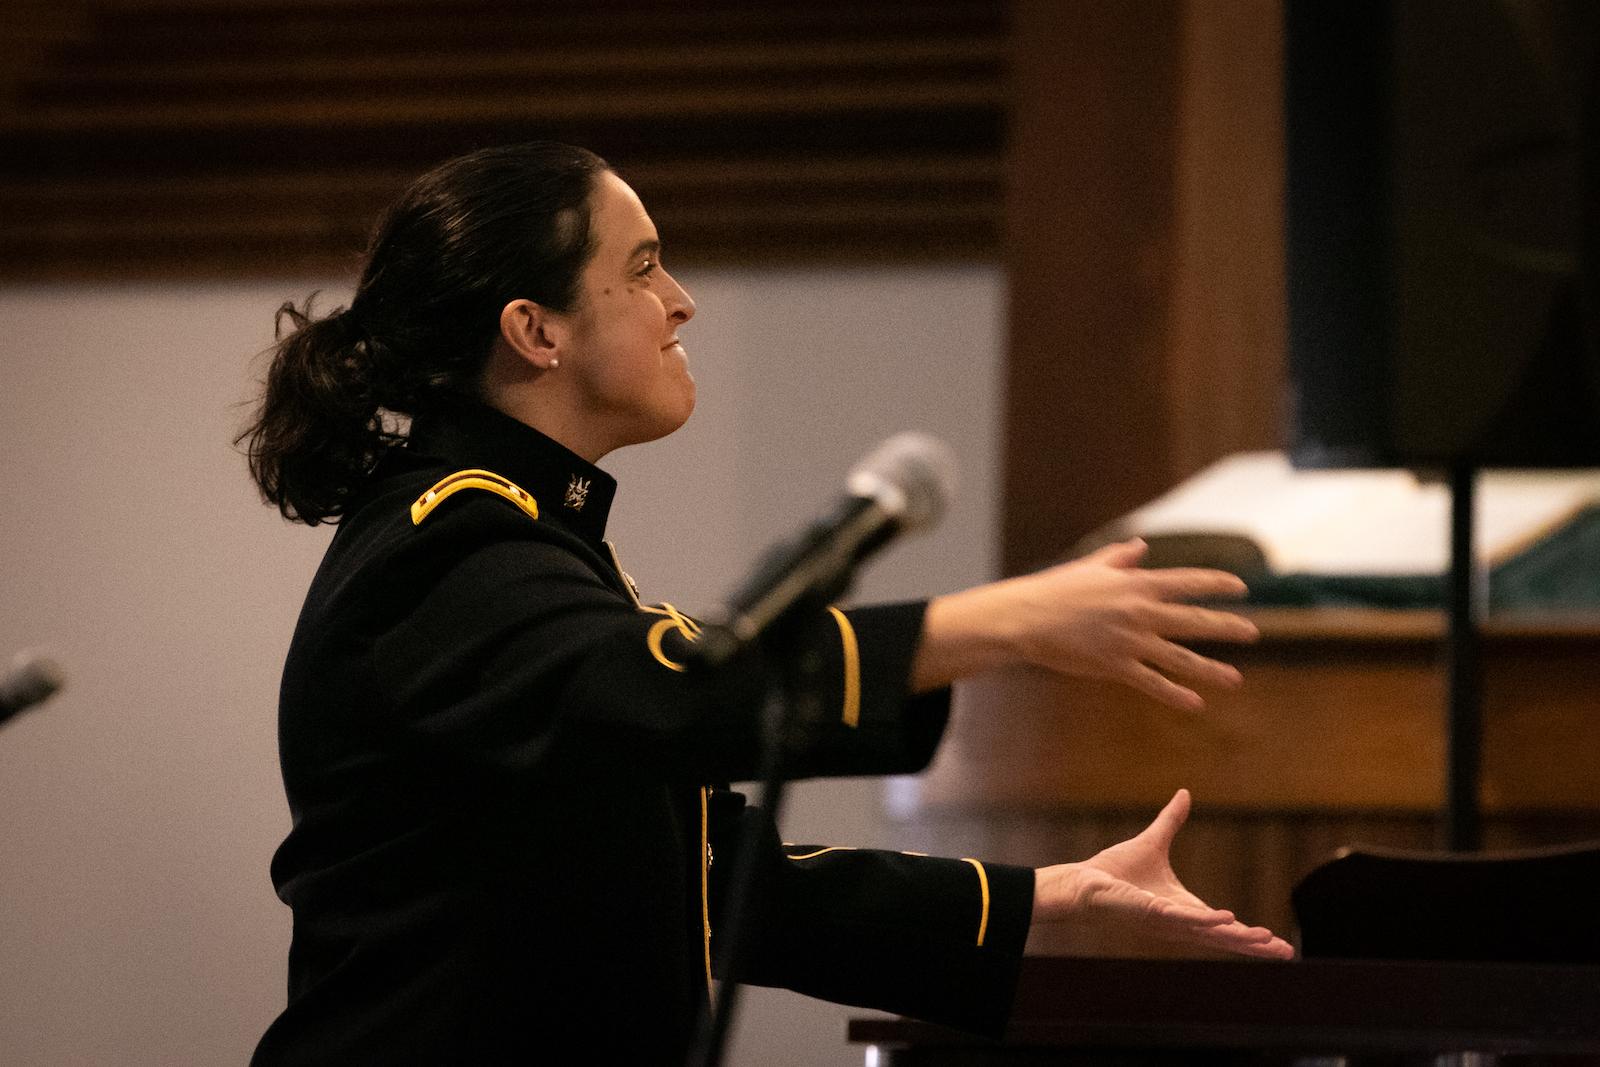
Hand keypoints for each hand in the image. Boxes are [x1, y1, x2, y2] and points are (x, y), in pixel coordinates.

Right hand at [914, 538, 1258, 710]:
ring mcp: (1130, 640)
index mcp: (1136, 584)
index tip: (1241, 587)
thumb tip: (1142, 546)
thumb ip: (1121, 558)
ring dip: (1211, 669)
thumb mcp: (1091, 567)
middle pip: (1193, 620)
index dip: (1217, 583)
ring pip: (1180, 657)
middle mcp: (1140, 611)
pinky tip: (1195, 703)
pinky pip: (1152, 682)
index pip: (1188, 581)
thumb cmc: (1055, 589)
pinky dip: (1175, 694)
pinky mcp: (1115, 665)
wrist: (1026, 617)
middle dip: (1227, 626)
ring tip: (1236, 679)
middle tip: (1252, 632)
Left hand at [1029, 789, 1292, 959]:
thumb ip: (1172, 821)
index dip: (1249, 934)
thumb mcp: (1153, 841)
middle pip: (1224, 938)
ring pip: (1210, 934)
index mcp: (1183, 908)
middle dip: (1255, 945)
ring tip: (1269, 940)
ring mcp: (1167, 921)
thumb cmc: (1114, 870)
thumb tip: (1185, 793)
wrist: (1083, 882)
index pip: (1223, 926)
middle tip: (1287, 952)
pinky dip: (1207, 920)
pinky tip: (1228, 919)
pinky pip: (1184, 919)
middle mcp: (1179, 921)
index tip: (1277, 942)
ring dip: (1239, 938)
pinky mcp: (1152, 914)